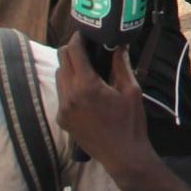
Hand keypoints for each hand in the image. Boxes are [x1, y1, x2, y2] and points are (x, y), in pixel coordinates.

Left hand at [55, 35, 158, 190]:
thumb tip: (117, 44)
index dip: (79, 38)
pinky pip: (61, 94)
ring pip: (59, 75)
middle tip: (88, 48)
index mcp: (88, 85)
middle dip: (73, 50)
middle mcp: (70, 95)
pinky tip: (86, 91)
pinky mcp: (62, 119)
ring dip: (70, 67)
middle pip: (61, 59)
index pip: (73, 51)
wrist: (123, 156)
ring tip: (88, 69)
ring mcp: (63, 109)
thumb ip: (120, 64)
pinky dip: (70, 86)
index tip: (87, 34)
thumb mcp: (131, 90)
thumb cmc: (130, 123)